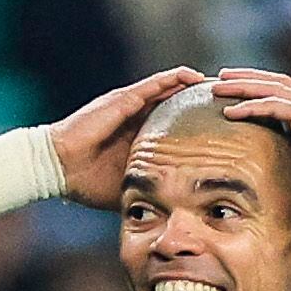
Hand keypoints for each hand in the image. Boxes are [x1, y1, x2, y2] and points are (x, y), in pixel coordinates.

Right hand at [47, 67, 211, 209]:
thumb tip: (175, 214)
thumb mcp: (129, 188)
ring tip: (220, 83)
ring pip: (169, 90)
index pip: (177, 128)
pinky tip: (194, 76)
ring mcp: (131, 107)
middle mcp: (138, 119)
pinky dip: (174, 79)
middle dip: (203, 103)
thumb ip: (150, 194)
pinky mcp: (123, 99)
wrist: (60, 167)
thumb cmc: (87, 181)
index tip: (226, 128)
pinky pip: (153, 85)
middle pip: (178, 105)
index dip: (200, 126)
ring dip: (194, 86)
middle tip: (231, 100)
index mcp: (141, 139)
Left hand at [206, 67, 290, 224]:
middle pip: (277, 83)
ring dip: (243, 86)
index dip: (258, 91)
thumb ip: (289, 174)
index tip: (232, 94)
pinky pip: (277, 106)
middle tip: (220, 79)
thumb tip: (264, 189)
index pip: (284, 96)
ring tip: (217, 87)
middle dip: (247, 79)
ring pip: (274, 88)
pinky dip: (252, 105)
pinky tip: (231, 111)